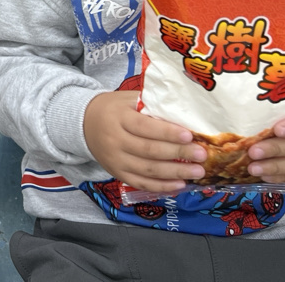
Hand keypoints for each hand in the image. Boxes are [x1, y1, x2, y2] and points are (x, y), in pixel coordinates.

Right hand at [83, 90, 206, 193]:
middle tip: (201, 155)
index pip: (145, 127)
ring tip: (197, 172)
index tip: (189, 136)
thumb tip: (182, 112)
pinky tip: (179, 184)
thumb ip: (151, 104)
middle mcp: (115, 141)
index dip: (167, 133)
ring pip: (148, 170)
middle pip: (149, 151)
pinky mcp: (117, 173)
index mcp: (118, 118)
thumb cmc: (113, 108)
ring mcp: (115, 160)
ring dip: (175, 173)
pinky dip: (161, 186)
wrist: (83, 123)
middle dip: (178, 154)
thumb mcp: (127, 99)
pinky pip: (141, 183)